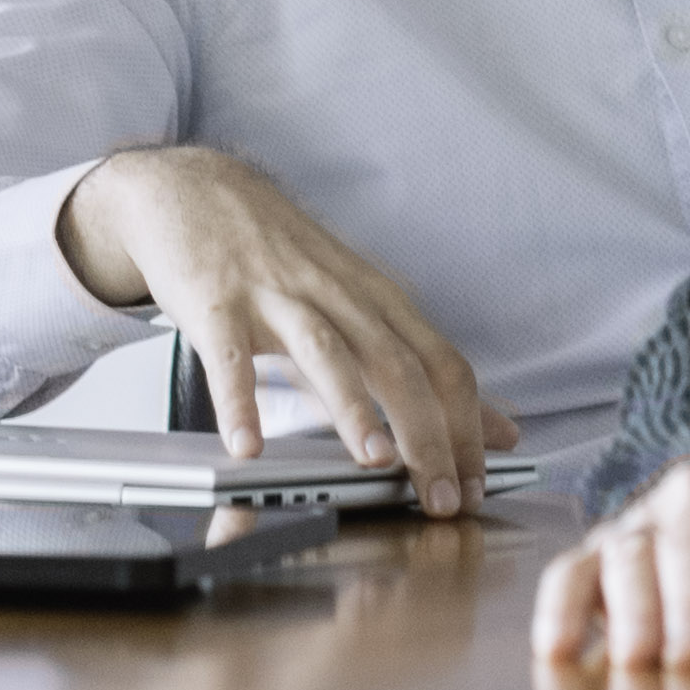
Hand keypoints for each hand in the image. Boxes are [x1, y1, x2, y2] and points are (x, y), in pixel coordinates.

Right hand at [59, 146, 521, 512]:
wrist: (193, 190)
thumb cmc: (281, 257)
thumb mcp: (358, 303)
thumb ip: (418, 367)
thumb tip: (496, 429)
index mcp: (377, 301)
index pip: (443, 364)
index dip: (468, 426)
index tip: (478, 486)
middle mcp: (336, 295)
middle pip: (398, 364)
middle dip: (428, 435)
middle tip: (440, 499)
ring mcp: (275, 295)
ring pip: (327, 351)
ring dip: (353, 408)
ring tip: (372, 461)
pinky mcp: (216, 301)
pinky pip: (229, 357)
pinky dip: (240, 401)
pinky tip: (247, 445)